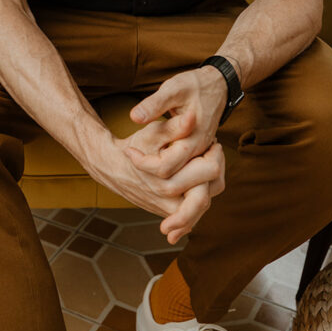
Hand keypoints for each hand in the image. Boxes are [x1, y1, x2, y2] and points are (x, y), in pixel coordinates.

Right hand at [85, 129, 223, 241]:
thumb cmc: (135, 147)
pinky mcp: (172, 212)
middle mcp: (171, 201)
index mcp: (168, 182)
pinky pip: (197, 205)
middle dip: (216, 166)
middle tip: (214, 148)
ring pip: (207, 199)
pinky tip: (201, 174)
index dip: (215, 153)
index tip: (213, 140)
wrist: (115, 168)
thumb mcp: (152, 133)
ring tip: (206, 158)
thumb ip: (174, 126)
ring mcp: (172, 210)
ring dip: (212, 178)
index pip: (211, 171)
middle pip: (214, 186)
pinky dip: (203, 190)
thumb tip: (192, 117)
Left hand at [128, 67, 227, 178]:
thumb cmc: (194, 85)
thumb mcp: (173, 89)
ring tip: (137, 156)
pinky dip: (164, 170)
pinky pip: (182, 173)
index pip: (164, 167)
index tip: (128, 149)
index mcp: (193, 140)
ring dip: (156, 173)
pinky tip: (149, 157)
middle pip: (171, 182)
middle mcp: (198, 153)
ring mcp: (199, 155)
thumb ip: (154, 104)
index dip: (142, 162)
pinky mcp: (197, 154)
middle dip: (147, 172)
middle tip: (130, 153)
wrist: (218, 86)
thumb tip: (134, 117)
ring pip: (178, 181)